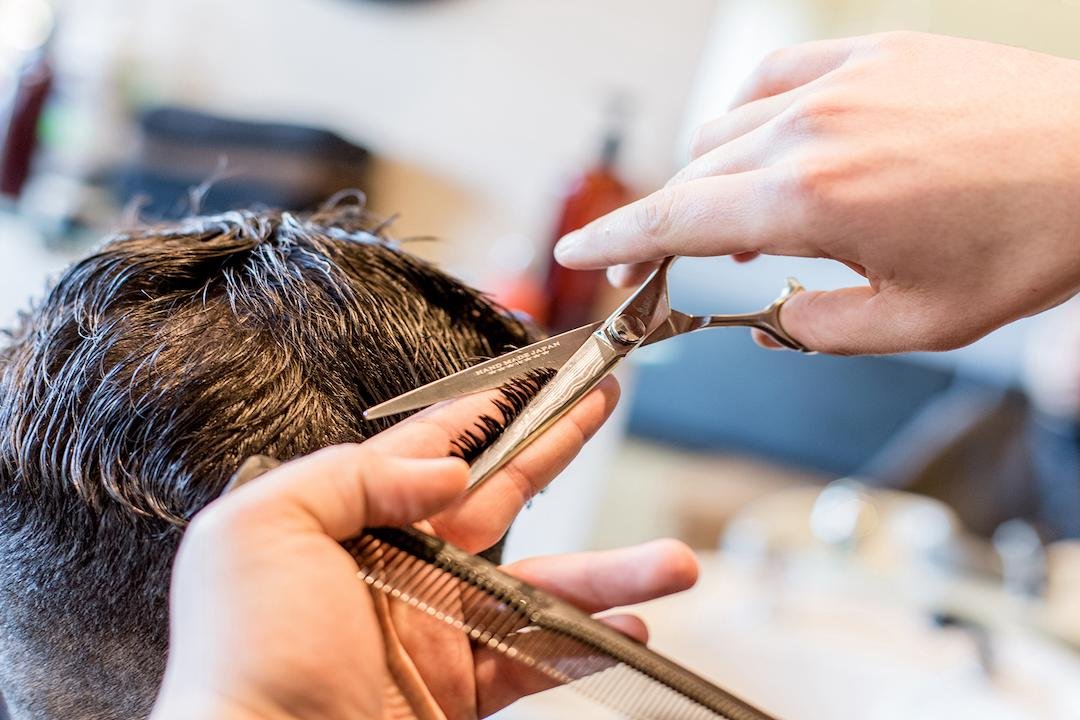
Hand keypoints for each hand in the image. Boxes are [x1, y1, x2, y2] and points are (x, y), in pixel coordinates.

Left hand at [151, 381, 699, 719]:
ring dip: (612, 575)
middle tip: (601, 405)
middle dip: (555, 449)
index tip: (529, 373)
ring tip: (675, 564)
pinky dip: (587, 647)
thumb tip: (441, 469)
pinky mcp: (455, 691)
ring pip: (539, 588)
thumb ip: (348, 476)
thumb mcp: (263, 530)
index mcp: (349, 524)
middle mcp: (398, 570)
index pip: (427, 449)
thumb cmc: (242, 654)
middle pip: (499, 497)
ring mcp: (433, 632)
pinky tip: (628, 631)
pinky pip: (534, 660)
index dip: (481, 408)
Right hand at [554, 32, 1079, 354]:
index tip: (576, 255)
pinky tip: (764, 146)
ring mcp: (838, 83)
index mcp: (809, 201)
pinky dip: (746, 120)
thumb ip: (820, 330)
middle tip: (656, 264)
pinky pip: (770, 82)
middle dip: (659, 226)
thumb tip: (773, 319)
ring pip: (723, 129)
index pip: (674, 220)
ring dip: (710, 181)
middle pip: (690, 178)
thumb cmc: (1026, 241)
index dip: (612, 240)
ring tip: (741, 224)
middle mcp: (807, 131)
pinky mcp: (870, 55)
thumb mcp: (917, 322)